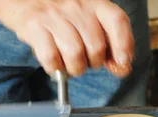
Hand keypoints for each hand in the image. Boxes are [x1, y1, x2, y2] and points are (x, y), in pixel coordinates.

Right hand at [0, 0, 134, 76]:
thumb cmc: (61, 14)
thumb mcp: (87, 18)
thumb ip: (107, 40)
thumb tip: (123, 67)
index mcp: (94, 2)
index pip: (117, 21)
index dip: (123, 45)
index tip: (123, 64)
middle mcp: (76, 6)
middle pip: (95, 45)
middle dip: (93, 63)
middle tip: (85, 61)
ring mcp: (54, 15)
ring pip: (75, 54)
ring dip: (74, 69)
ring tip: (69, 65)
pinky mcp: (34, 26)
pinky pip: (50, 57)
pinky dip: (54, 68)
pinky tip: (54, 64)